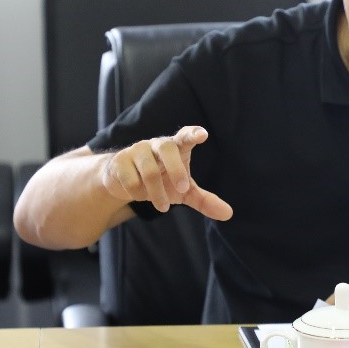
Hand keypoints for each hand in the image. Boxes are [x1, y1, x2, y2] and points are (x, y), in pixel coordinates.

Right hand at [100, 126, 232, 220]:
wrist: (124, 181)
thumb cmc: (162, 181)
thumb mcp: (184, 192)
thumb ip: (204, 200)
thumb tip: (228, 214)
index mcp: (176, 148)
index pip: (185, 136)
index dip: (193, 134)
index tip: (202, 134)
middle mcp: (157, 145)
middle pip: (168, 148)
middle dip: (176, 169)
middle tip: (183, 189)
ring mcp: (137, 150)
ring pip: (149, 171)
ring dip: (157, 193)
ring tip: (162, 207)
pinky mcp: (120, 161)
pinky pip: (131, 180)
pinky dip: (138, 193)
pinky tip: (139, 195)